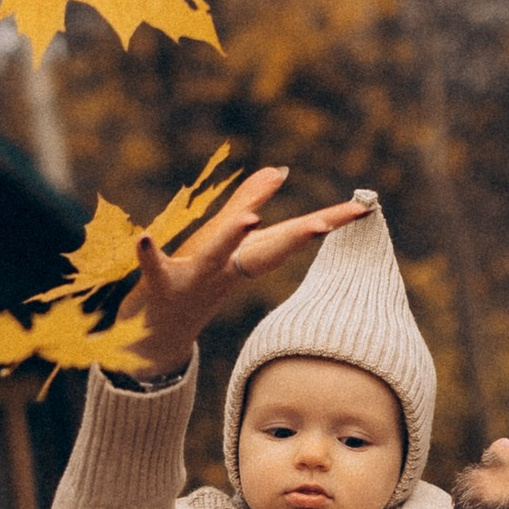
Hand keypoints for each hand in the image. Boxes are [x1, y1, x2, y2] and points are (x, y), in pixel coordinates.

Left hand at [120, 170, 370, 380]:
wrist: (155, 339)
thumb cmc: (191, 284)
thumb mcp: (223, 243)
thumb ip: (247, 202)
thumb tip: (279, 169)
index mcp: (244, 258)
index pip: (291, 237)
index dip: (329, 222)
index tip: (364, 208)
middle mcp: (226, 271)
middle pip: (264, 251)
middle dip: (296, 236)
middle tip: (326, 222)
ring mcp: (194, 281)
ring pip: (215, 258)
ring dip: (231, 239)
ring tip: (249, 219)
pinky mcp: (160, 288)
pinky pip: (154, 270)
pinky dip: (148, 255)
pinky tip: (144, 237)